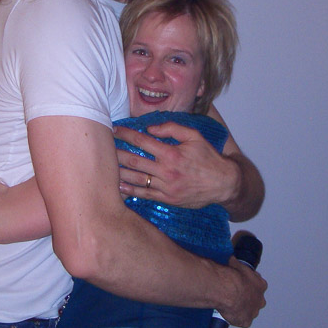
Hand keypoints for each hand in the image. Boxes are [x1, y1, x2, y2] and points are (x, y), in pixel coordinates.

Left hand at [114, 121, 239, 208]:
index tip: (115, 130)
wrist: (223, 184)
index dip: (126, 135)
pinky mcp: (167, 199)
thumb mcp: (195, 136)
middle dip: (116, 153)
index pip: (142, 141)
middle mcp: (166, 171)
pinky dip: (129, 190)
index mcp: (172, 153)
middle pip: (134, 160)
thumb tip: (151, 128)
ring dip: (119, 172)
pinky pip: (144, 195)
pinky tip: (118, 186)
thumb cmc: (208, 158)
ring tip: (105, 166)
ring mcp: (165, 187)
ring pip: (136, 179)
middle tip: (104, 147)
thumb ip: (172, 128)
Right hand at [217, 257, 266, 326]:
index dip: (249, 286)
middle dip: (248, 299)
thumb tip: (232, 260)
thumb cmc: (232, 277)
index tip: (240, 285)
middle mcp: (260, 300)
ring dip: (242, 309)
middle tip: (235, 296)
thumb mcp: (235, 264)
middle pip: (256, 301)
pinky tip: (228, 314)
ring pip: (249, 312)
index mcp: (261, 286)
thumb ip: (236, 264)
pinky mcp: (246, 322)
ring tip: (230, 305)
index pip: (258, 286)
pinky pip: (241, 321)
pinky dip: (235, 319)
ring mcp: (253, 312)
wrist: (227, 290)